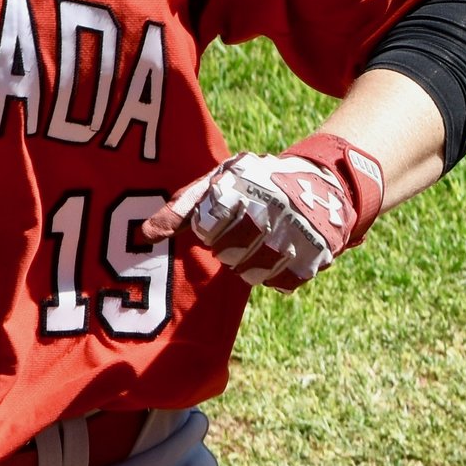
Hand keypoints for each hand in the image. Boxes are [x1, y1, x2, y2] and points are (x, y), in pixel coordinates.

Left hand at [140, 137, 385, 290]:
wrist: (321, 184)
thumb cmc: (252, 186)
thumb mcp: (216, 183)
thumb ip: (180, 208)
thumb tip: (144, 235)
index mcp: (243, 185)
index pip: (205, 227)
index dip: (208, 228)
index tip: (218, 219)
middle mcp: (271, 208)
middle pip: (226, 254)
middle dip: (226, 247)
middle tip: (238, 232)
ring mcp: (296, 233)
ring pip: (251, 272)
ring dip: (247, 264)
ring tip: (257, 242)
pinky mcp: (317, 255)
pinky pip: (280, 282)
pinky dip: (274, 274)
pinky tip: (278, 253)